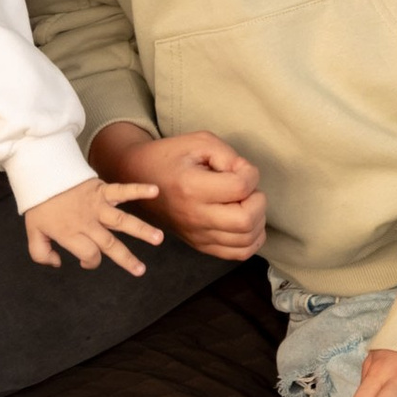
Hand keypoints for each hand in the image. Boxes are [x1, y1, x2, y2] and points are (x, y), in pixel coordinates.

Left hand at [23, 175, 161, 274]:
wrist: (40, 173)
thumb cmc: (39, 204)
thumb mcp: (33, 232)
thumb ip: (41, 253)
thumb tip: (57, 263)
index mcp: (71, 234)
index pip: (89, 254)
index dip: (90, 261)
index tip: (87, 259)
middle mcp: (87, 222)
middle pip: (109, 243)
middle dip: (126, 258)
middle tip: (141, 270)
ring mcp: (96, 206)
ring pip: (121, 220)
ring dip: (141, 229)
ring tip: (158, 238)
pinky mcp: (101, 190)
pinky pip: (122, 190)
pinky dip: (138, 189)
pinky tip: (154, 191)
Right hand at [90, 124, 265, 259]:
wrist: (137, 178)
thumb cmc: (169, 156)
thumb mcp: (198, 142)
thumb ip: (228, 156)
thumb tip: (248, 178)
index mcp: (192, 187)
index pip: (240, 187)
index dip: (250, 173)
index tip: (239, 167)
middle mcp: (194, 216)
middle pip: (246, 221)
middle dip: (258, 201)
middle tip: (247, 189)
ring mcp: (197, 234)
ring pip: (246, 241)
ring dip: (257, 221)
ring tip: (246, 203)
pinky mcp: (199, 244)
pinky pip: (237, 254)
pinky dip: (251, 240)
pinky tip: (247, 222)